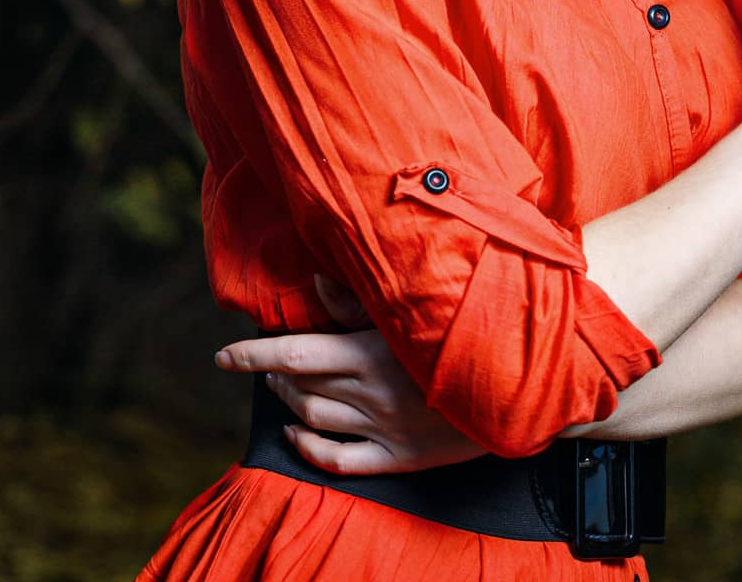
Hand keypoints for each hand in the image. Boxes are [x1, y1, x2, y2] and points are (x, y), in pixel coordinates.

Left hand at [214, 274, 486, 473]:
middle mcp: (372, 393)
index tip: (224, 355)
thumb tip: (320, 282)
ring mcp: (384, 429)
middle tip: (265, 362)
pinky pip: (339, 459)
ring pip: (314, 418)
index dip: (254, 354)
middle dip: (272, 373)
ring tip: (281, 386)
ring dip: (288, 401)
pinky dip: (309, 447)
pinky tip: (297, 433)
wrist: (518, 383)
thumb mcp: (415, 309)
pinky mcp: (399, 456)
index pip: (296, 353)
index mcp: (373, 350)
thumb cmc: (464, 332)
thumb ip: (362, 300)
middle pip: (301, 387)